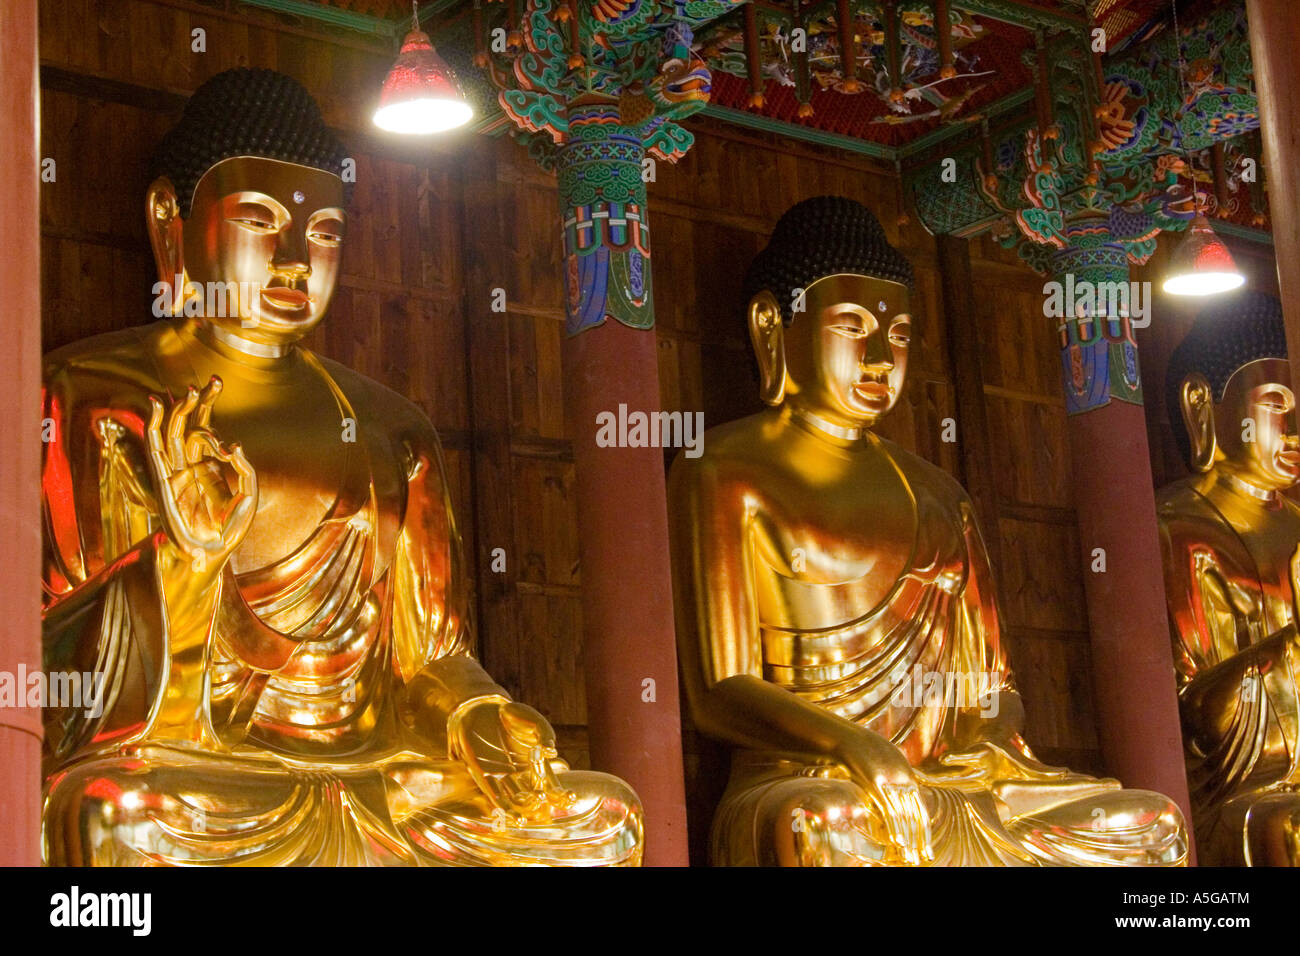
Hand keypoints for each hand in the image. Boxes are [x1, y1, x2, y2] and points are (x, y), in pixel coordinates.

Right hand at [146, 376, 256, 578]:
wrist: (209, 553)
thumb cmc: (229, 528)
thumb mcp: (247, 495)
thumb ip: (245, 469)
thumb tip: (234, 444)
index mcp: (210, 468)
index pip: (207, 433)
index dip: (219, 425)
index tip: (232, 448)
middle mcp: (190, 465)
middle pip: (191, 425)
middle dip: (201, 404)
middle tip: (213, 381)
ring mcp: (176, 471)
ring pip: (174, 432)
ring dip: (180, 410)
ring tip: (189, 389)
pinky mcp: (164, 479)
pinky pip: (156, 447)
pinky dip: (155, 425)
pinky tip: (157, 404)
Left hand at [448, 698, 575, 825]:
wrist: (482, 709)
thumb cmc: (510, 714)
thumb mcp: (532, 720)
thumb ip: (544, 732)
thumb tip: (552, 751)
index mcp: (536, 763)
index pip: (551, 784)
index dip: (560, 793)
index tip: (570, 797)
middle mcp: (521, 774)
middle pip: (534, 796)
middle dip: (541, 802)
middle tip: (543, 799)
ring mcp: (503, 777)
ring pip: (515, 800)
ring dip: (521, 809)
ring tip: (524, 817)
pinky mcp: (484, 776)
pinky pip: (494, 796)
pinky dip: (501, 808)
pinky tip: (507, 818)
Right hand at [833, 726, 931, 863]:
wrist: (850, 738)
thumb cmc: (865, 753)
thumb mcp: (886, 764)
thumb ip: (895, 779)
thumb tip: (899, 795)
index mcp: (908, 777)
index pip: (920, 809)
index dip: (923, 830)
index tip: (926, 847)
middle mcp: (904, 780)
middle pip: (915, 815)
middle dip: (919, 839)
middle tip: (924, 858)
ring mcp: (891, 781)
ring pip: (904, 815)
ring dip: (909, 839)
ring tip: (911, 857)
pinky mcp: (876, 783)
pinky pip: (888, 809)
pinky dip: (894, 827)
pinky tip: (897, 842)